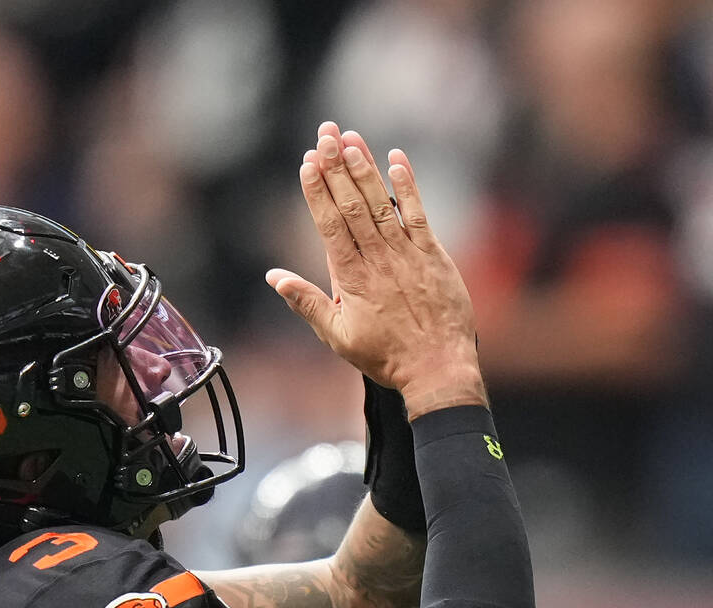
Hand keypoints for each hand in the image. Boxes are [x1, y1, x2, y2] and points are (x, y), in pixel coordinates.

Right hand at [266, 124, 486, 418]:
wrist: (437, 368)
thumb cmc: (385, 356)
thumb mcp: (337, 337)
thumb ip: (307, 303)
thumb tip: (275, 278)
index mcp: (351, 279)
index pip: (329, 225)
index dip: (317, 192)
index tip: (307, 163)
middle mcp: (377, 260)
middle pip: (351, 205)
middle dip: (336, 167)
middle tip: (324, 134)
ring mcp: (406, 254)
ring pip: (381, 204)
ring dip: (365, 169)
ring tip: (351, 138)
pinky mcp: (433, 253)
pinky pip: (418, 213)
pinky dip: (407, 186)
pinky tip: (396, 159)